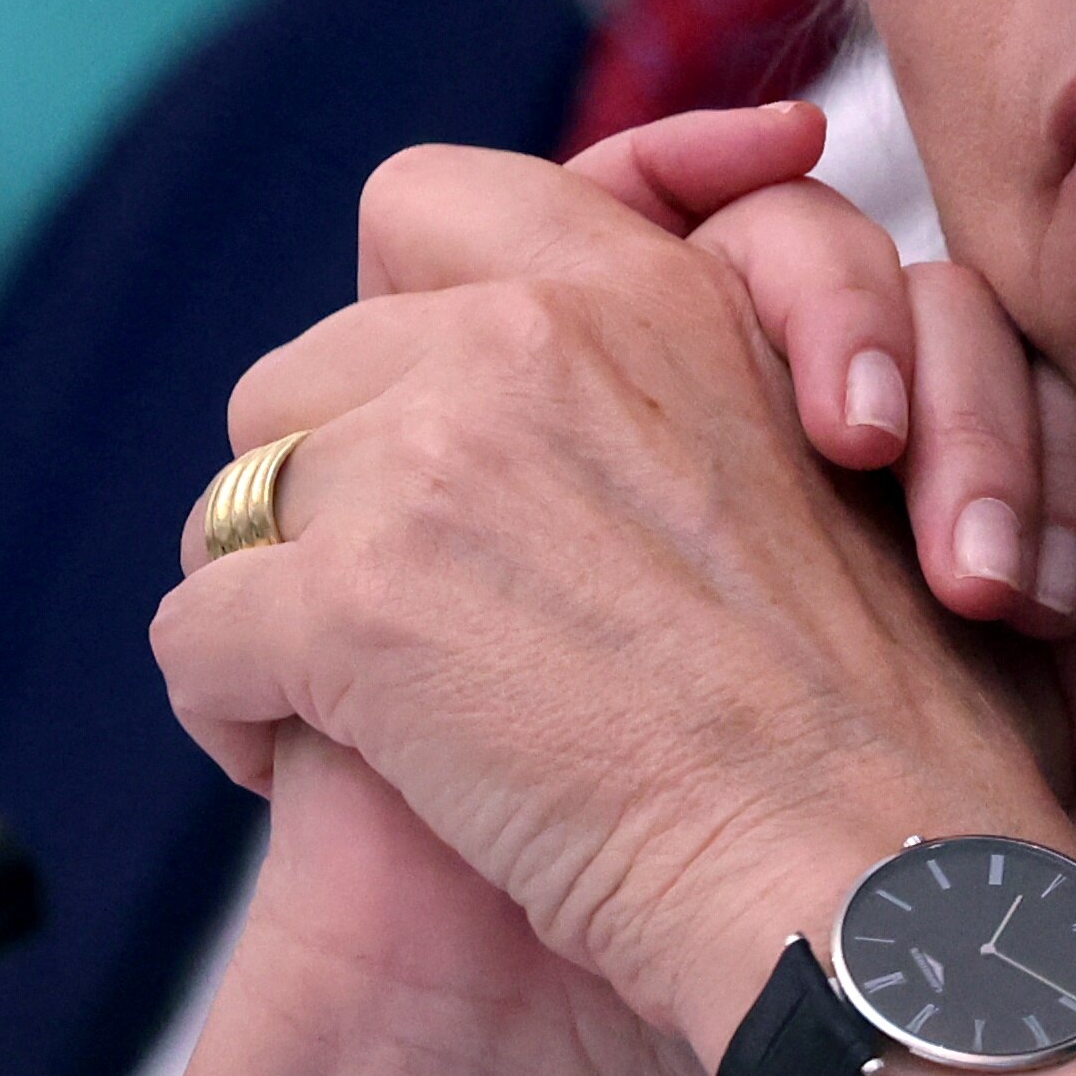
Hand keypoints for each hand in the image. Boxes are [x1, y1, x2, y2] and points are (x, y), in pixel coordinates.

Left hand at [155, 144, 1075, 1056]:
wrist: (876, 873)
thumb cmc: (882, 733)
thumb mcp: (829, 478)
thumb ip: (689, 402)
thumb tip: (556, 441)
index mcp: (653, 292)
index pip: (439, 202)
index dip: (397, 295)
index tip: (412, 405)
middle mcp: (535, 333)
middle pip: (310, 363)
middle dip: (327, 481)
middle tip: (390, 601)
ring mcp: (439, 456)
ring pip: (241, 489)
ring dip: (270, 596)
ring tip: (345, 705)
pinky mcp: (357, 602)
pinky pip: (193, 629)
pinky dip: (228, 714)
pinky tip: (304, 773)